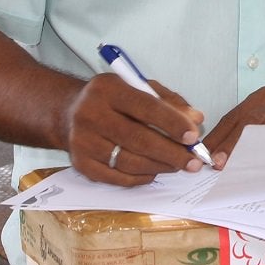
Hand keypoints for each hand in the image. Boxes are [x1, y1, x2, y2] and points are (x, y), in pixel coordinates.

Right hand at [63, 74, 206, 186]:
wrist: (68, 113)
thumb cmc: (112, 100)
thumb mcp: (138, 88)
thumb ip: (169, 101)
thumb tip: (196, 120)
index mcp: (108, 89)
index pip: (146, 107)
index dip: (173, 123)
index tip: (194, 136)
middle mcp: (91, 114)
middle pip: (138, 139)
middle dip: (172, 152)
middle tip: (194, 161)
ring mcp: (83, 141)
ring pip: (130, 161)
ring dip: (160, 166)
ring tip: (179, 166)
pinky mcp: (81, 164)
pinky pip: (118, 177)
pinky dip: (141, 177)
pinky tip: (155, 171)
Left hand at [204, 86, 264, 164]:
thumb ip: (246, 130)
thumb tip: (219, 156)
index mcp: (261, 97)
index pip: (232, 118)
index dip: (218, 137)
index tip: (205, 155)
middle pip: (246, 122)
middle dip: (231, 143)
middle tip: (218, 163)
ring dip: (251, 148)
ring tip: (238, 165)